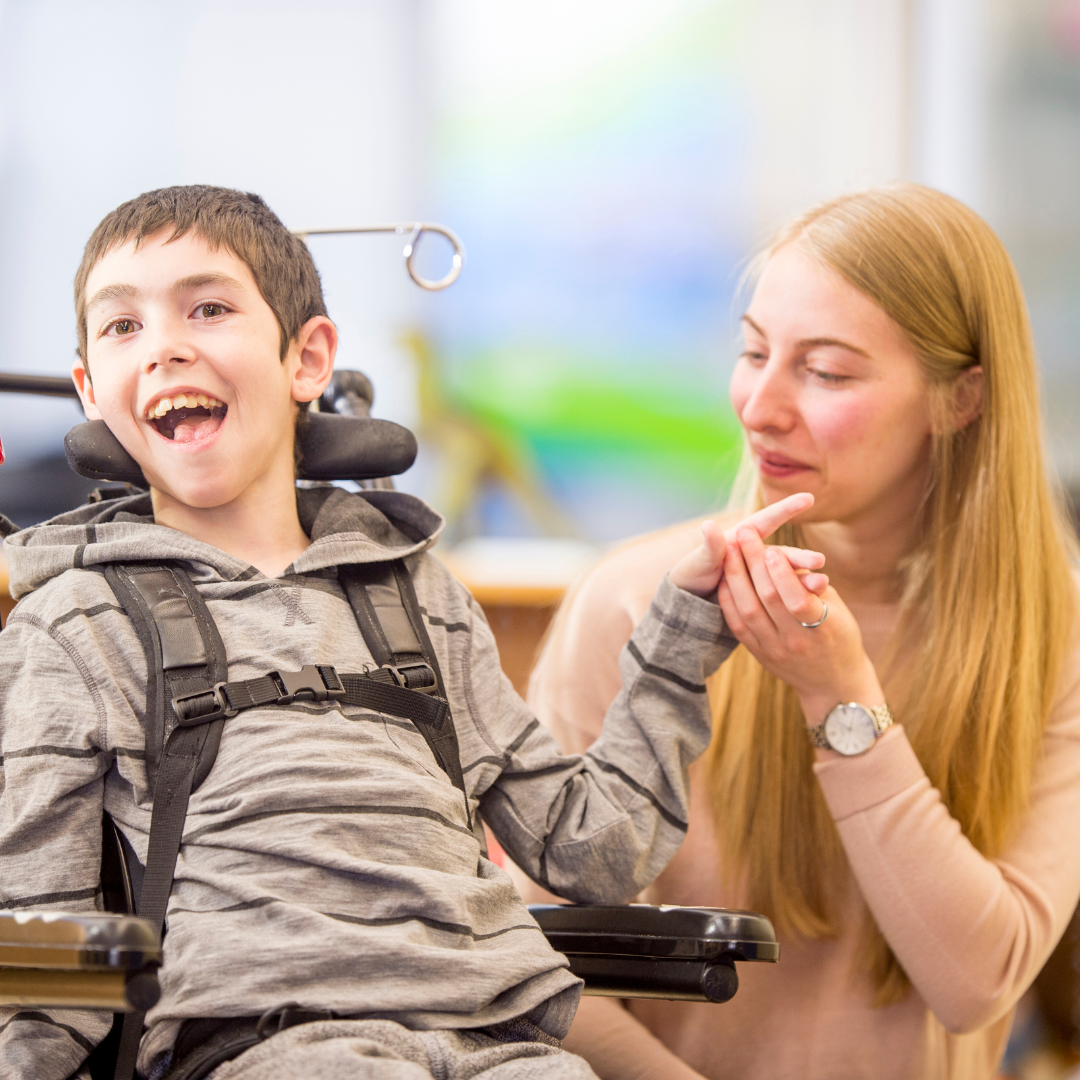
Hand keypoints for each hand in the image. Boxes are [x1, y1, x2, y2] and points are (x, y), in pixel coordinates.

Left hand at [670, 493, 827, 598]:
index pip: (766, 521)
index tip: (808, 498)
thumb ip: (710, 547)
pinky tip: (814, 600)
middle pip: (783, 554)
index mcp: (742, 540)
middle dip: (801, 557)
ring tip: (822, 585)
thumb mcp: (699, 562)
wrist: (691, 602)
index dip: (785, 509)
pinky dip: (798, 597)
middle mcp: (757, 556)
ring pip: (787, 576)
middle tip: (819, 561)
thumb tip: (709, 525)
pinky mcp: (766, 595)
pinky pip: (783, 596)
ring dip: (804, 579)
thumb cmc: (693, 575)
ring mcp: (763, 575)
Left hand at [718, 525, 882, 725]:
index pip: (796, 598)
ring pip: (748, 610)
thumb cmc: (840, 637)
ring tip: (728, 550)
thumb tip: (793, 558)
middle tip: (743, 533)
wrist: (833, 685)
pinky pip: (738, 626)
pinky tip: (724, 579)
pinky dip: (729, 601)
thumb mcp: (838, 610)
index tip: (771, 548)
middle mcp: (795, 641)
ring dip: (736, 577)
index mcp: (822, 628)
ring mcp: (775, 650)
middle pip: (767, 598)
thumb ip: (814, 586)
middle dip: (753, 562)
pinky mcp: (759, 655)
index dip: (782, 573)